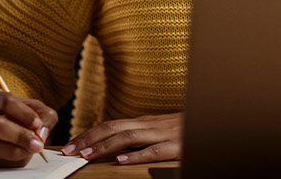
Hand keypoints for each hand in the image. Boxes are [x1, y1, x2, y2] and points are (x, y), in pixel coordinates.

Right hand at [0, 88, 57, 166]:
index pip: (4, 102)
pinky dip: (15, 156)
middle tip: (37, 142)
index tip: (37, 123)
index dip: (23, 113)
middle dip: (20, 135)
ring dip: (19, 149)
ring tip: (34, 147)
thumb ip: (45, 115)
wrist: (6, 126)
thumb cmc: (19, 113)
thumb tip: (41, 133)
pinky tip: (25, 152)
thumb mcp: (35, 107)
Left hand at [62, 113, 182, 164]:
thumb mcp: (159, 130)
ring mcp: (162, 133)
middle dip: (89, 139)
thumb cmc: (185, 129)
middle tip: (68, 151)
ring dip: (105, 146)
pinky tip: (121, 161)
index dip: (89, 134)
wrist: (212, 119)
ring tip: (87, 156)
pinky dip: (135, 155)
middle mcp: (149, 124)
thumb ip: (140, 135)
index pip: (110, 125)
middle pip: (113, 128)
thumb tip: (115, 146)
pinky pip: (153, 150)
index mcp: (144, 121)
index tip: (70, 145)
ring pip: (128, 137)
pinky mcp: (175, 145)